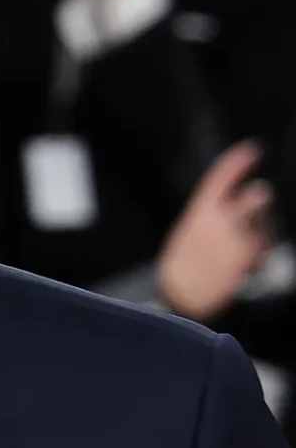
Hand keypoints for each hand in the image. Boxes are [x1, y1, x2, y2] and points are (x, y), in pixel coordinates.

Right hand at [158, 141, 276, 320]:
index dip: (238, 162)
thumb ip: (210, 217)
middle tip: (261, 199)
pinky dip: (261, 253)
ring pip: (265, 225)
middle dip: (260, 199)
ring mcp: (236, 238)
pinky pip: (266, 247)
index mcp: (199, 212)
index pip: (221, 178)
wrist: (181, 297)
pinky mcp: (248, 257)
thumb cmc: (182, 267)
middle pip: (255, 198)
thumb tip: (230, 206)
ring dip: (262, 232)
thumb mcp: (188, 234)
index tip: (252, 150)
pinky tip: (247, 263)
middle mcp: (220, 221)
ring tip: (247, 246)